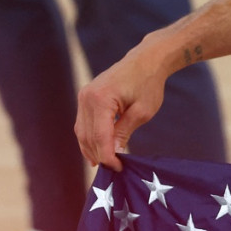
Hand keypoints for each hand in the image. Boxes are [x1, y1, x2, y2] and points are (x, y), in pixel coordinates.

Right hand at [75, 53, 168, 171]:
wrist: (146, 60)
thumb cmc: (148, 84)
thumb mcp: (142, 111)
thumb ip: (124, 132)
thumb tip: (114, 154)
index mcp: (100, 100)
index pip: (100, 136)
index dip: (108, 156)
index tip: (118, 168)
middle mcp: (86, 98)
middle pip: (88, 136)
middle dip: (99, 154)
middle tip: (112, 170)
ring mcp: (83, 96)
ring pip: (82, 131)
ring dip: (91, 149)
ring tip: (103, 164)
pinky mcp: (86, 97)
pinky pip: (84, 123)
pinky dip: (90, 138)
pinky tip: (97, 150)